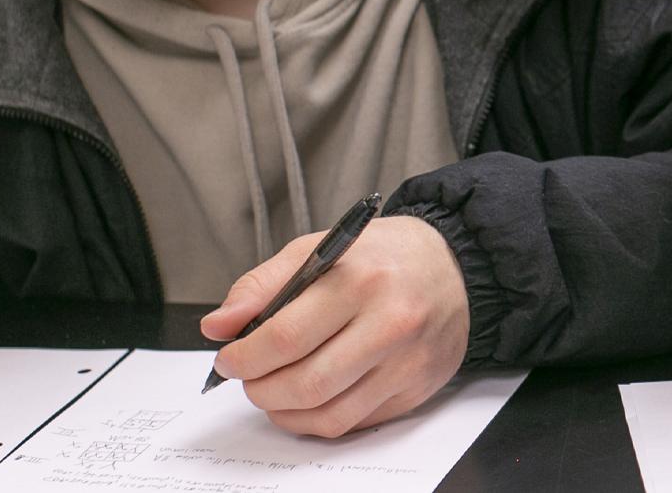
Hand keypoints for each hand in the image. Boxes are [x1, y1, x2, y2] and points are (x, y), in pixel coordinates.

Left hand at [200, 216, 470, 437]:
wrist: (454, 267)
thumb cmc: (382, 257)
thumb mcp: (317, 249)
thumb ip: (261, 286)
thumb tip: (218, 326)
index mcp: (360, 279)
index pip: (285, 337)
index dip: (244, 357)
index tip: (228, 358)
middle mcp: (390, 322)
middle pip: (305, 384)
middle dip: (260, 390)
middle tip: (249, 378)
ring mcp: (407, 362)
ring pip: (328, 413)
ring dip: (284, 412)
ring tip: (274, 392)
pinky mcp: (416, 388)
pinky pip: (354, 422)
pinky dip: (318, 419)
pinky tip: (308, 399)